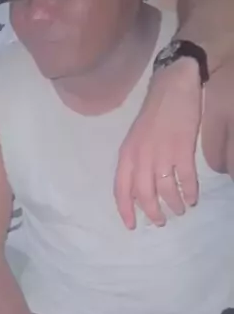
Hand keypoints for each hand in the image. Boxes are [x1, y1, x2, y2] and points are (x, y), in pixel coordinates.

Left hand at [114, 58, 201, 228]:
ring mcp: (161, 153)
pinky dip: (189, 192)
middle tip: (161, 221)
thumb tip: (138, 190)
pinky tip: (192, 198)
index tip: (131, 226)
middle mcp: (141, 157)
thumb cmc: (153, 114)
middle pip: (144, 195)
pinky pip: (185, 179)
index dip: (125, 211)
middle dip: (153, 213)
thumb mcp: (135, 139)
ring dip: (173, 205)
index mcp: (126, 155)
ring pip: (165, 191)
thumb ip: (134, 163)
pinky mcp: (182, 149)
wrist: (172, 87)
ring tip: (180, 210)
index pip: (121, 190)